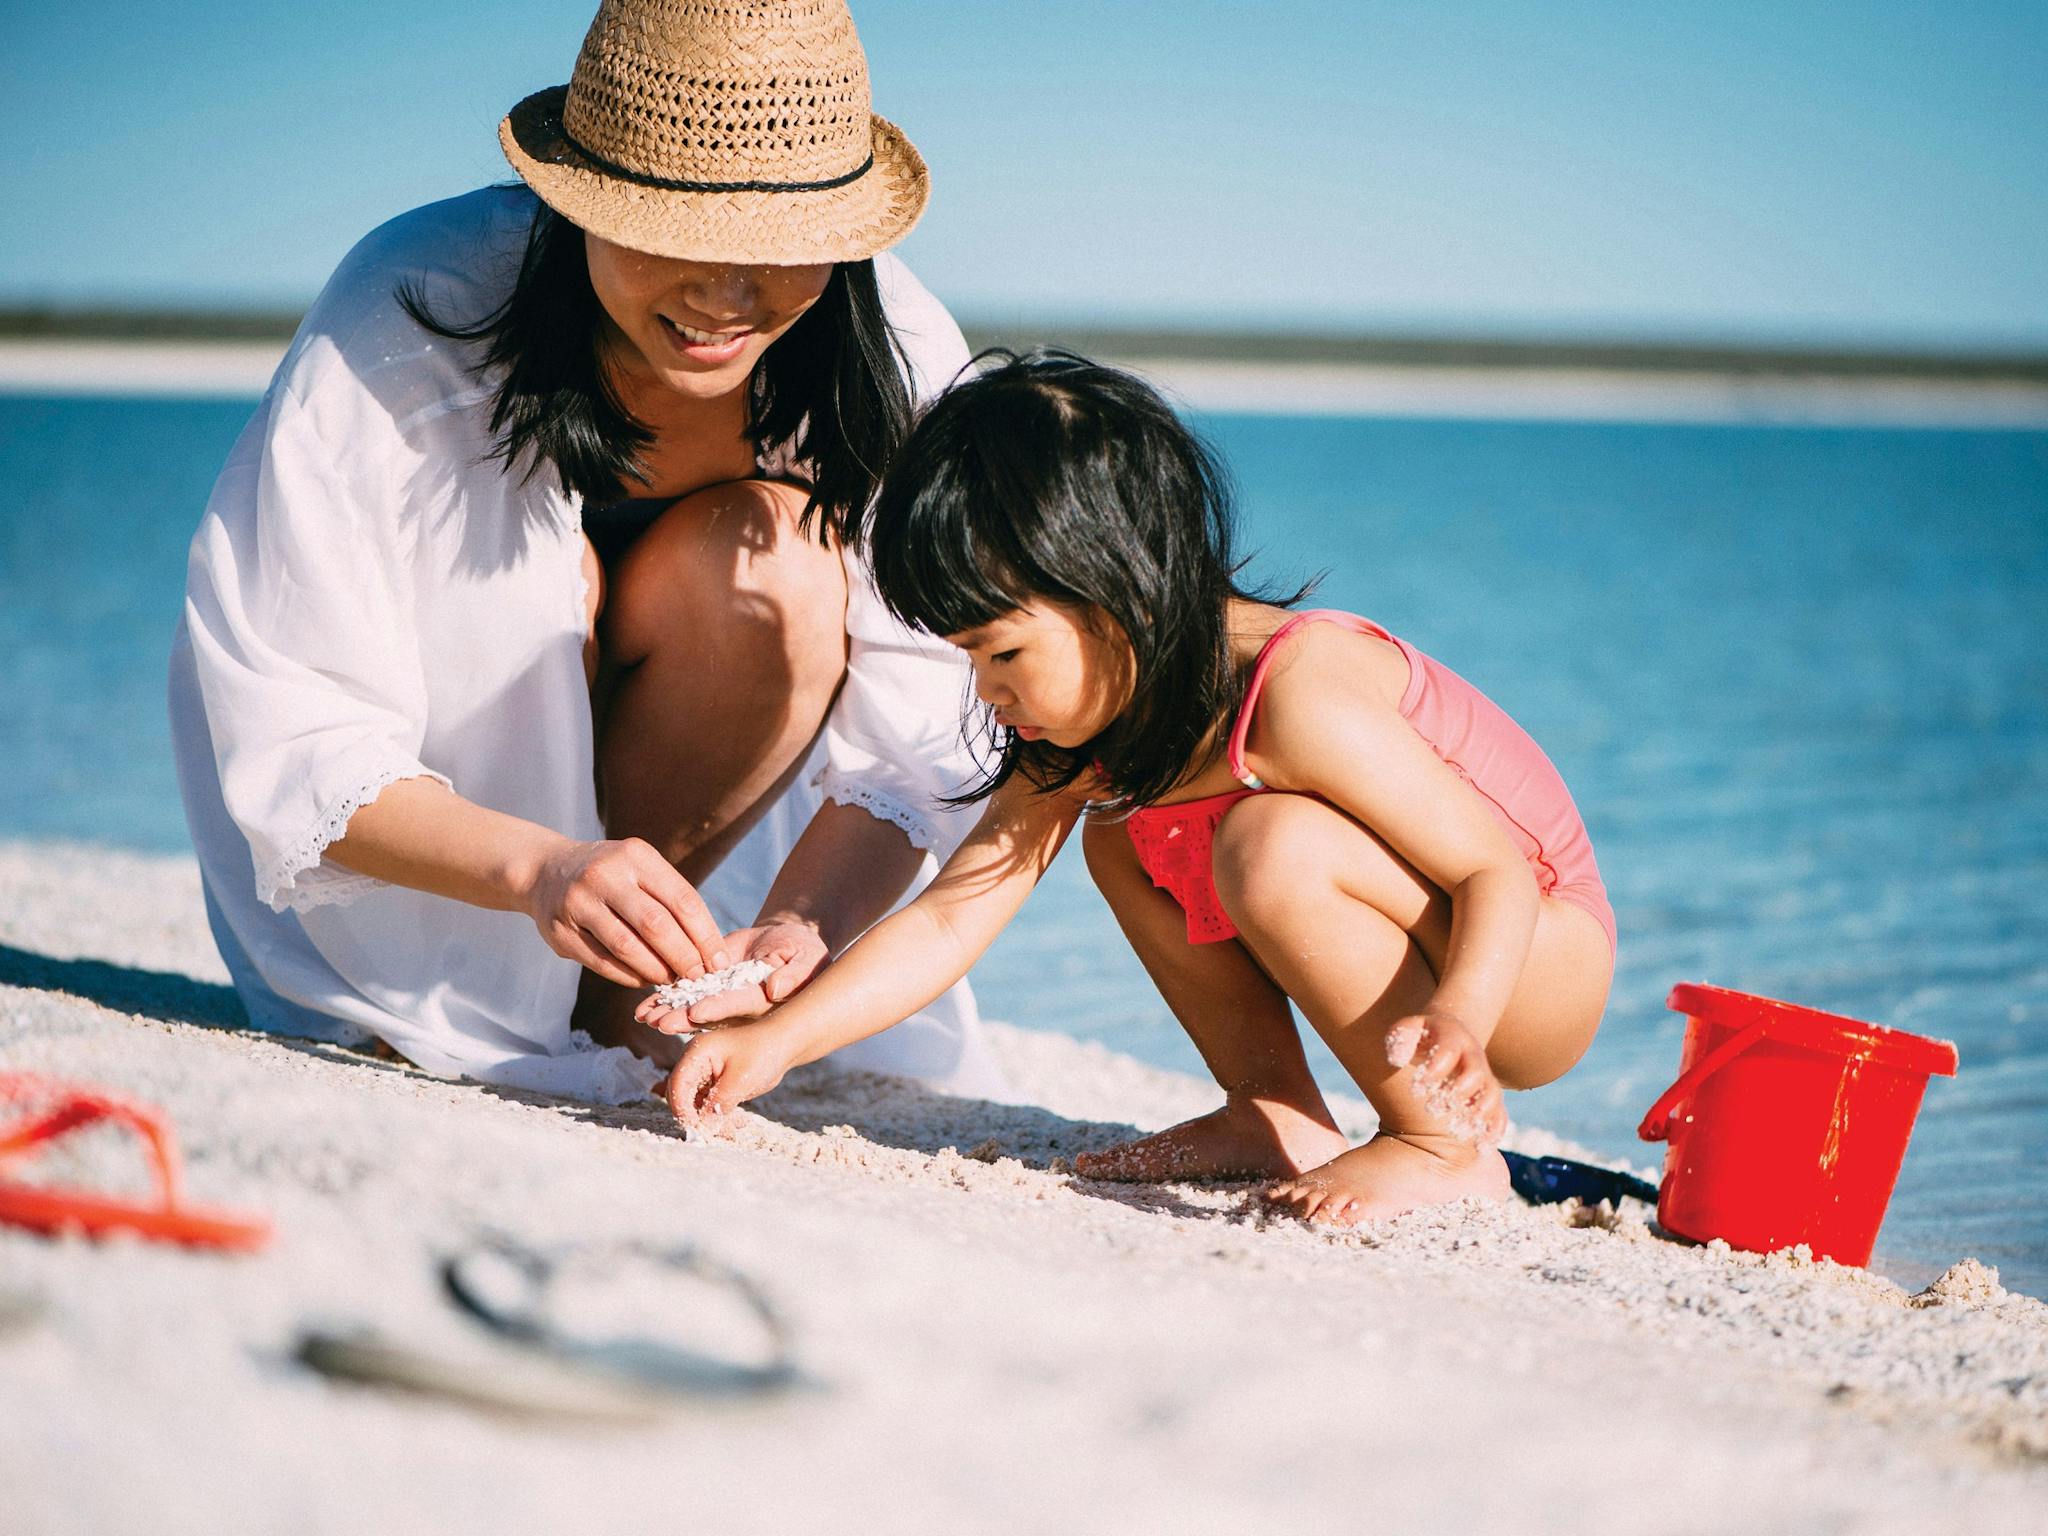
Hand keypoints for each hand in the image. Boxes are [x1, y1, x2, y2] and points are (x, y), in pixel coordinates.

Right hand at [520, 837, 727, 988]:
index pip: (682, 899)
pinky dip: (628, 976)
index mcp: (635, 856)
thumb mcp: (640, 868)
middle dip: (684, 957)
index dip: (705, 935)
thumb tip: (709, 949)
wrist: (547, 870)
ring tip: (672, 980)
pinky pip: (601, 961)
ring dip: (655, 970)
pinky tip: (644, 980)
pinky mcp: (560, 931)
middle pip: (655, 925)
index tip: (719, 961)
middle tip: (699, 977)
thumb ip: (671, 899)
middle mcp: (604, 875)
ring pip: (626, 946)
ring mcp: (577, 902)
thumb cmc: (612, 875)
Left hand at [633, 920, 827, 1032]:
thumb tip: (777, 989)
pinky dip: (666, 997)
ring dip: (668, 1011)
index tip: (696, 1012)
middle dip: (682, 1018)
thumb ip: (796, 974)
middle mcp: (739, 1006)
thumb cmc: (805, 951)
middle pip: (708, 1013)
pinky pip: (686, 992)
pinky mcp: (710, 985)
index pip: (738, 1006)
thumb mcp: (807, 959)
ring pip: (691, 1006)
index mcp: (762, 1001)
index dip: (718, 1009)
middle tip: (658, 1023)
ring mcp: (722, 998)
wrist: (787, 941)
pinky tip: (644, 1004)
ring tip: (643, 1016)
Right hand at [663, 1022, 800, 1125]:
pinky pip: (709, 1105)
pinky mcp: (715, 1084)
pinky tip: (737, 1124)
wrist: (783, 1044)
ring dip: (710, 1120)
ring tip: (731, 1131)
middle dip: (695, 1117)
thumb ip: (718, 1103)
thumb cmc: (763, 1053)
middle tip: (715, 1133)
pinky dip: (719, 1116)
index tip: (694, 1127)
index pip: (678, 1083)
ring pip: (696, 1104)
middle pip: (683, 1096)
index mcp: (698, 1052)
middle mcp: (697, 1061)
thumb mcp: (740, 1080)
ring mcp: (705, 1072)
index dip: (681, 1108)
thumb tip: (702, 1127)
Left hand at [1383, 1009, 1508, 1145]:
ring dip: (1477, 1113)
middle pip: (1475, 1072)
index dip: (1436, 1066)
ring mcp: (1483, 1077)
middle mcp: (1472, 1055)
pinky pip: (1498, 1115)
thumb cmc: (1416, 1039)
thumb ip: (1400, 1038)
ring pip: (1491, 1094)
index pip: (1449, 1048)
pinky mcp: (1488, 1099)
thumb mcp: (1406, 1031)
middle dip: (1457, 1092)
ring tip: (1459, 1130)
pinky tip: (1482, 1146)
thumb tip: (1396, 1058)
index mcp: (1452, 1035)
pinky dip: (1493, 1130)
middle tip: (1432, 1109)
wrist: (1440, 1043)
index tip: (1417, 1086)